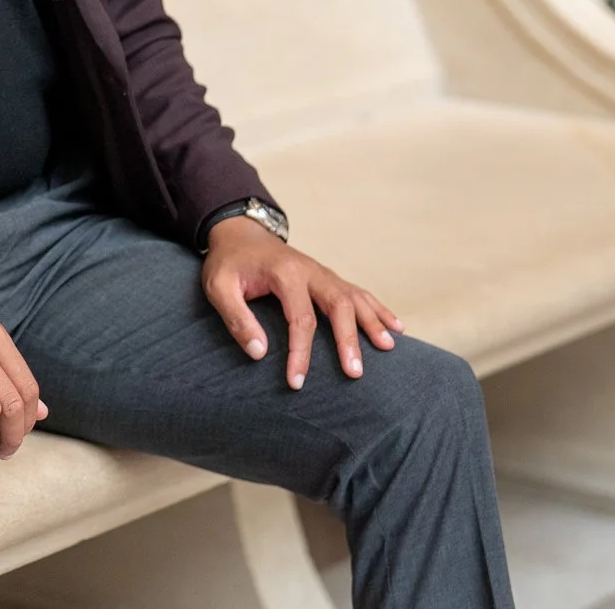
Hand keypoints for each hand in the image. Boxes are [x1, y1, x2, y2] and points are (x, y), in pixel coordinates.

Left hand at [201, 219, 404, 389]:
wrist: (239, 233)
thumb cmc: (228, 263)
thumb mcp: (218, 287)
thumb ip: (236, 318)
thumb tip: (259, 353)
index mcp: (284, 274)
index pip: (300, 319)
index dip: (300, 353)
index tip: (297, 382)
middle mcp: (310, 271)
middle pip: (338, 305)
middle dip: (348, 340)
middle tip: (354, 373)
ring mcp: (322, 272)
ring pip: (354, 297)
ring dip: (372, 322)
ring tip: (388, 348)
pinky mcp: (327, 276)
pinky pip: (358, 292)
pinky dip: (378, 309)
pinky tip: (396, 327)